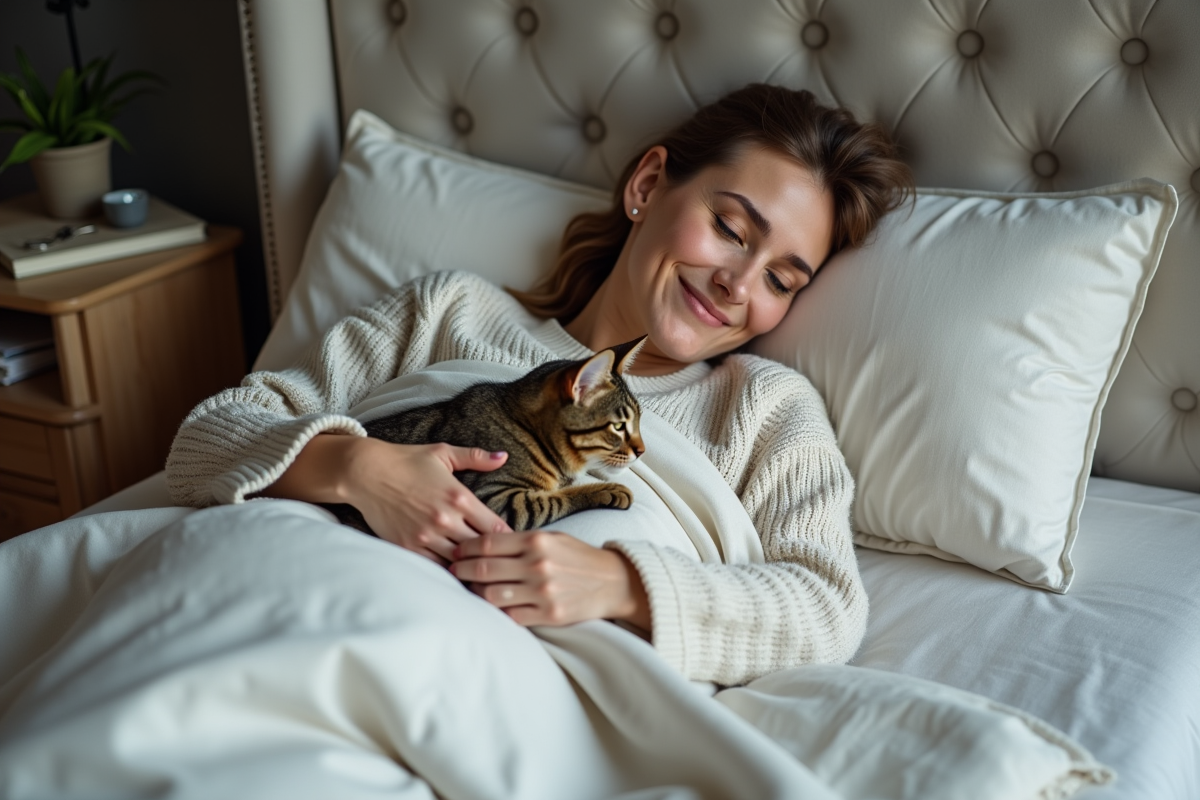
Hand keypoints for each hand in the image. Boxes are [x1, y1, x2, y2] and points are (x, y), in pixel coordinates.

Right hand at [262, 434, 511, 565]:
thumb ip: (476, 457)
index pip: (496, 528)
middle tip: (502, 564)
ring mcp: (426, 535)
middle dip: (493, 557)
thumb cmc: (406, 460)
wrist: (366, 472)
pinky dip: (446, 570)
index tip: (511, 543)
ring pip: (459, 562)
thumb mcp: (443, 453)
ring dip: (471, 567)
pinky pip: (435, 566)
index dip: (507, 538)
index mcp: (459, 497)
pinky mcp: (408, 546)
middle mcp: (445, 519)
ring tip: (483, 573)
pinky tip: (455, 572)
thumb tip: (504, 457)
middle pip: (481, 550)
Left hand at [450, 531, 650, 628]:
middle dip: (461, 570)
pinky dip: (498, 611)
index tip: (456, 552)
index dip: (466, 548)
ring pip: (492, 595)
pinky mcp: (548, 614)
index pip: (488, 543)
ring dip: (476, 592)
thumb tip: (484, 545)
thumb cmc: (579, 557)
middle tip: (452, 571)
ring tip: (470, 589)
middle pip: (484, 569)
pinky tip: (492, 605)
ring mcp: (542, 592)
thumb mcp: (553, 538)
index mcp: (537, 541)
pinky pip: (511, 615)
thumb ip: (522, 541)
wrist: (612, 582)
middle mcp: (537, 565)